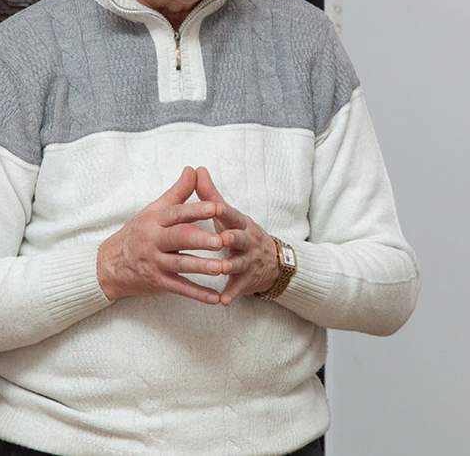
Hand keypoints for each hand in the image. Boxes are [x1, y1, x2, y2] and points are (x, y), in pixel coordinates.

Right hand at [97, 166, 225, 303]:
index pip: (177, 213)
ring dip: (201, 268)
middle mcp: (153, 241)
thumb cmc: (137, 233)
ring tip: (221, 268)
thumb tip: (193, 170)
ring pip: (180, 265)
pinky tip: (216, 298)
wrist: (108, 265)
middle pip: (178, 238)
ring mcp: (155, 263)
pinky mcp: (157, 282)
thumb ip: (177, 193)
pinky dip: (197, 294)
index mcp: (155, 220)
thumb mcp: (153, 210)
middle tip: (221, 240)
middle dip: (200, 240)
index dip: (197, 210)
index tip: (217, 207)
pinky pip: (179, 288)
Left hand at [194, 166, 280, 305]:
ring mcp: (249, 262)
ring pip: (239, 264)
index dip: (224, 211)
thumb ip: (211, 195)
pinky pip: (239, 288)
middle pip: (241, 238)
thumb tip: (197, 169)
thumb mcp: (229, 215)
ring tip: (220, 269)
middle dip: (232, 238)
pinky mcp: (247, 281)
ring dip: (230, 266)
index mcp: (240, 223)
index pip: (232, 215)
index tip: (215, 206)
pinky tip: (222, 300)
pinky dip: (231, 294)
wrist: (273, 263)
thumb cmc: (240, 233)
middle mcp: (247, 241)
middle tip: (222, 238)